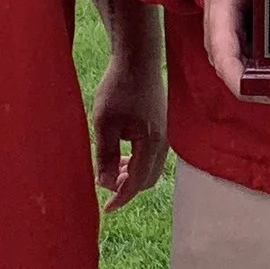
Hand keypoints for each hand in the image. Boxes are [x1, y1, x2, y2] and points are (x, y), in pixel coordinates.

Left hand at [92, 48, 168, 208]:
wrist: (138, 58)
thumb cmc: (119, 88)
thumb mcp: (104, 124)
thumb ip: (106, 157)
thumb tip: (106, 184)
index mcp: (150, 143)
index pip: (136, 182)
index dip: (120, 198)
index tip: (105, 210)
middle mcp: (163, 142)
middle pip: (148, 179)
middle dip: (127, 188)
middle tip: (105, 185)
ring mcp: (165, 133)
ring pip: (151, 167)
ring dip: (132, 174)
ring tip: (110, 169)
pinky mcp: (161, 126)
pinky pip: (152, 155)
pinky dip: (137, 162)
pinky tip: (121, 153)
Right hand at [201, 0, 255, 101]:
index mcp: (218, 17)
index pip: (223, 56)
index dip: (237, 79)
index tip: (258, 93)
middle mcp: (223, 39)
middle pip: (235, 72)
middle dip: (256, 87)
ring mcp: (235, 46)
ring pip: (247, 72)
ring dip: (267, 81)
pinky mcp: (247, 48)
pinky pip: (257, 64)